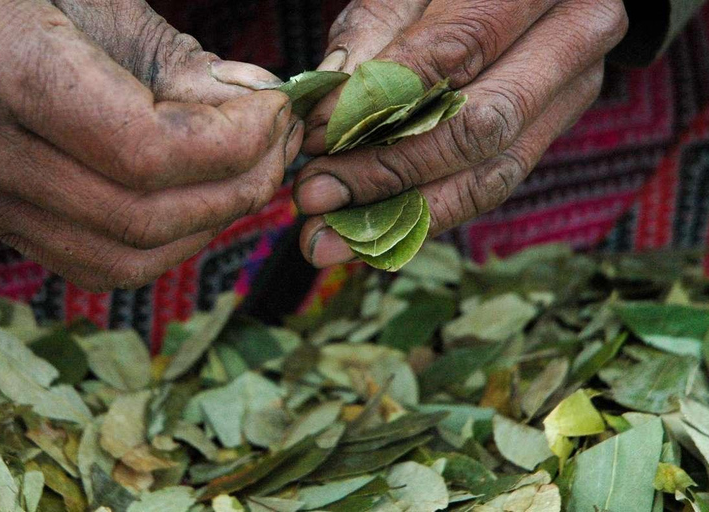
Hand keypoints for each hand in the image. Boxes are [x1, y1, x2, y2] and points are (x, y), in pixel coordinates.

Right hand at [0, 0, 302, 290]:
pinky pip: (96, 263)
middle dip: (237, 187)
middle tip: (278, 146)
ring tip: (249, 173)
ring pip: (124, 258)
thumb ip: (177, 65)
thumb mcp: (95, 3)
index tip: (275, 113)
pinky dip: (166, 243)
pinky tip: (198, 201)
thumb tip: (257, 111)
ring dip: (208, 222)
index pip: (145, 150)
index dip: (233, 142)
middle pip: (142, 218)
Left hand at [295, 0, 627, 266]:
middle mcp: (574, 36)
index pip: (453, 52)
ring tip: (332, 239)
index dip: (377, 103)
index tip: (315, 138)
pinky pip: (492, 186)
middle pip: (479, 126)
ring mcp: (572, 90)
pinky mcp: (553, 129)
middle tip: (315, 196)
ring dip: (405, 215)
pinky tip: (374, 238)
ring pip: (491, 174)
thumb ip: (372, 34)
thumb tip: (327, 113)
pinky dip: (428, 217)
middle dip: (387, 171)